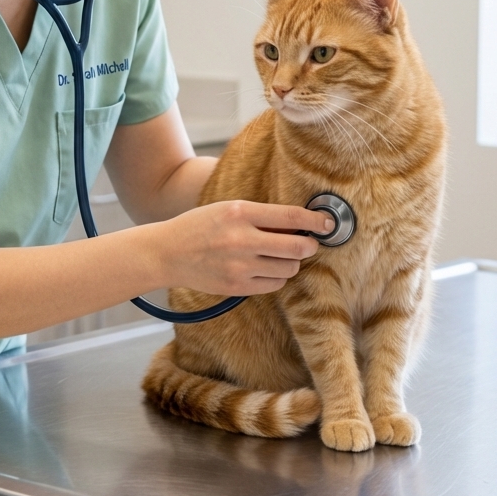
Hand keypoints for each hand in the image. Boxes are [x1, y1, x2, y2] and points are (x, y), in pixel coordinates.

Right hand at [157, 200, 331, 295]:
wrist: (168, 252)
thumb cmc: (200, 226)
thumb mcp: (227, 209)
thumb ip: (260, 216)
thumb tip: (298, 223)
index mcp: (240, 212)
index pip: (290, 215)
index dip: (315, 220)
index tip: (328, 223)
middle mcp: (242, 239)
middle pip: (297, 246)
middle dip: (310, 245)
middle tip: (310, 243)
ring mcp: (240, 266)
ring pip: (289, 268)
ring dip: (291, 262)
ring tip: (281, 255)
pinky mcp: (237, 286)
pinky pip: (275, 285)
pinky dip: (277, 276)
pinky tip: (265, 268)